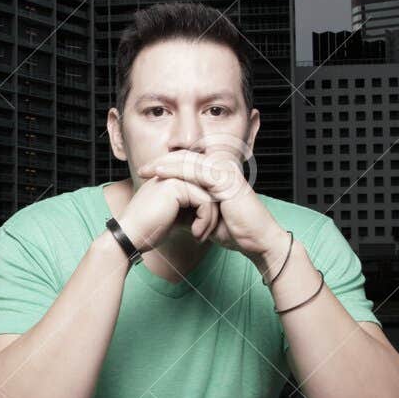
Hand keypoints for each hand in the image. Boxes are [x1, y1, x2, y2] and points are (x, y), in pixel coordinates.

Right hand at [116, 175, 218, 252]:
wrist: (130, 236)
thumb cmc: (149, 230)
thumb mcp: (176, 215)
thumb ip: (192, 207)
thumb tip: (217, 209)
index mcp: (173, 177)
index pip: (204, 188)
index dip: (208, 211)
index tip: (201, 232)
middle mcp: (174, 172)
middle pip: (210, 191)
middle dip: (211, 215)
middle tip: (203, 235)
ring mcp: (174, 176)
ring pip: (210, 196)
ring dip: (209, 221)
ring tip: (200, 236)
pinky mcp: (176, 185)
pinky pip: (204, 201)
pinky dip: (205, 220)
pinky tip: (196, 233)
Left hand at [136, 148, 280, 258]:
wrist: (256, 240)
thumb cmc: (235, 230)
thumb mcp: (205, 217)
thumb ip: (190, 208)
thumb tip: (169, 210)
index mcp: (218, 174)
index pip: (188, 162)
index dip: (167, 166)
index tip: (147, 174)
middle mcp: (222, 168)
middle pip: (186, 157)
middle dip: (162, 162)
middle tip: (142, 169)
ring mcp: (224, 172)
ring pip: (189, 161)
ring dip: (166, 164)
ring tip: (147, 170)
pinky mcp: (226, 180)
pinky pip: (196, 171)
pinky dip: (177, 171)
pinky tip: (161, 173)